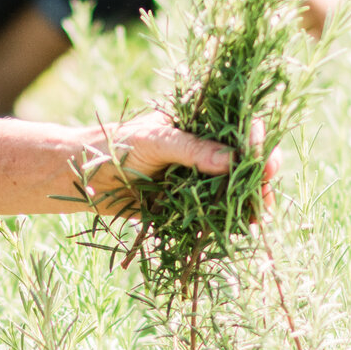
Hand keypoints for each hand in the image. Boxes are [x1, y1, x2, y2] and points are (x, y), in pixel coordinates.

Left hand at [71, 112, 266, 215]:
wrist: (83, 178)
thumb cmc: (115, 146)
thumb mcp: (155, 140)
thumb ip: (192, 149)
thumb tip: (233, 160)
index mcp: (199, 123)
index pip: (238, 127)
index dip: (256, 140)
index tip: (262, 155)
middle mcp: (204, 149)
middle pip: (244, 160)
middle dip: (260, 172)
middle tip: (267, 184)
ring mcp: (198, 178)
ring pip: (234, 188)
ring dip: (249, 199)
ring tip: (258, 212)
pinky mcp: (189, 204)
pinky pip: (216, 212)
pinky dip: (229, 219)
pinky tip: (241, 226)